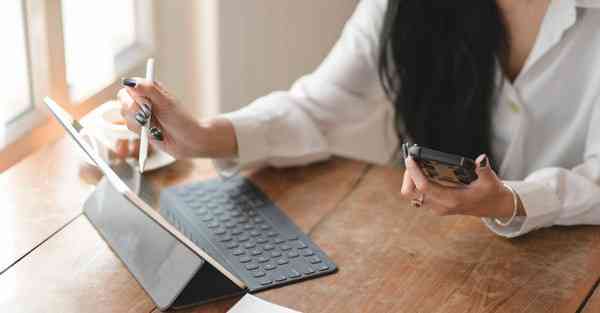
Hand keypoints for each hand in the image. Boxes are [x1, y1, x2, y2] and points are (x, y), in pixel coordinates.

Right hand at [117, 77, 236, 158]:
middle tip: (149, 116)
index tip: (143, 102)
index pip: (128, 87)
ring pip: (125, 116)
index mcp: (150, 90)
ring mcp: (141, 115)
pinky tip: (153, 132)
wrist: (189, 140)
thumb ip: (148, 89)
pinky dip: (140, 131)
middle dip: (135, 111)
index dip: (132, 96)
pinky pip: (130, 128)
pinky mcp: (141, 128)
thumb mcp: (166, 101)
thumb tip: (130, 82)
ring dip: (139, 122)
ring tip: (155, 125)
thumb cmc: (181, 119)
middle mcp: (144, 100)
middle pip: (123, 102)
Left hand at [401, 154, 524, 217]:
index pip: (424, 186)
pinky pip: (417, 196)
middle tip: (413, 160)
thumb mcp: (490, 181)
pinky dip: (415, 184)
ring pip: (412, 195)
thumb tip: (481, 159)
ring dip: (410, 180)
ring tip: (415, 164)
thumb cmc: (492, 192)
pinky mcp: (436, 206)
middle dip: (408, 176)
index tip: (410, 158)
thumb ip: (484, 169)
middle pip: (410, 193)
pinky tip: (420, 172)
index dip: (414, 172)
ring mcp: (437, 207)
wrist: (495, 207)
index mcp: (452, 199)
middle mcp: (441, 205)